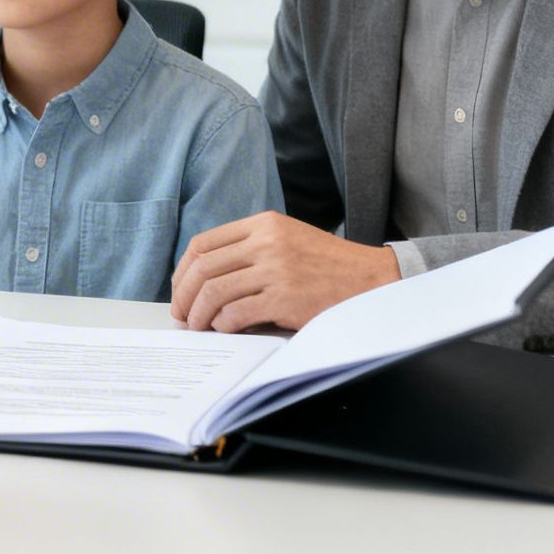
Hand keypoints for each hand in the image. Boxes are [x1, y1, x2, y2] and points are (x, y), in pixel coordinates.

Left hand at [169, 211, 398, 331]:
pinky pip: (236, 313)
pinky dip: (223, 324)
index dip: (184, 271)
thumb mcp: (287, 239)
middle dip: (184, 296)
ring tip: (199, 326)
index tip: (180, 291)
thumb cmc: (328, 265)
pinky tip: (225, 329)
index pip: (204, 244)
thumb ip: (250, 249)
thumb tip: (205, 279)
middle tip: (182, 315)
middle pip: (203, 268)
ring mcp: (275, 269)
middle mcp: (266, 242)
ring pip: (214, 292)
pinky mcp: (284, 297)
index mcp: (263, 224)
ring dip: (199, 314)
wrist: (372, 280)